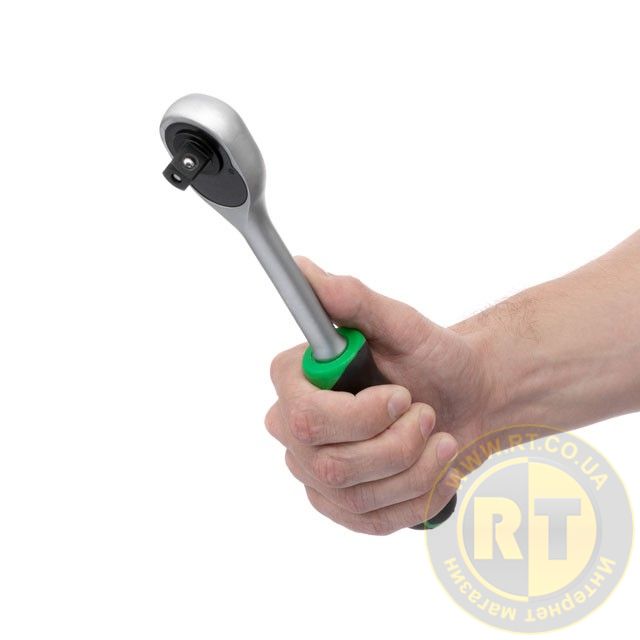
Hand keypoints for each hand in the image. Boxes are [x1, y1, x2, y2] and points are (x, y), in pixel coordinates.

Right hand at [265, 257, 496, 533]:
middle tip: (427, 415)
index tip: (400, 396)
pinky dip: (417, 497)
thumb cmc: (434, 358)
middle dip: (395, 445)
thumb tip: (302, 268)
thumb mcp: (401, 324)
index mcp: (298, 380)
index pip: (299, 416)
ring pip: (355, 495)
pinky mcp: (340, 503)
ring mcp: (316, 470)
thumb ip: (351, 299)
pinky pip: (370, 521)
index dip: (357, 416)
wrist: (468, 400)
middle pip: (327, 463)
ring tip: (441, 438)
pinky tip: (435, 470)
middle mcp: (296, 427)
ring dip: (415, 467)